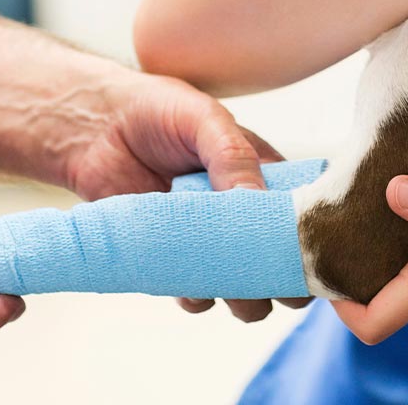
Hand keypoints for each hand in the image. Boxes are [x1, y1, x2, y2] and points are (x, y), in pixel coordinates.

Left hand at [67, 70, 307, 321]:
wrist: (97, 128)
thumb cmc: (160, 110)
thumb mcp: (204, 119)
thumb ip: (233, 155)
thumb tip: (257, 200)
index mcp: (265, 173)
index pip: (304, 212)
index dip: (310, 236)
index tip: (308, 252)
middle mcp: (244, 210)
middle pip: (281, 258)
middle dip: (282, 277)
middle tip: (269, 279)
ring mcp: (210, 238)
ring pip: (245, 285)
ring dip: (244, 297)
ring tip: (230, 286)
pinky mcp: (174, 258)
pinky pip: (197, 294)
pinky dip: (198, 297)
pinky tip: (187, 283)